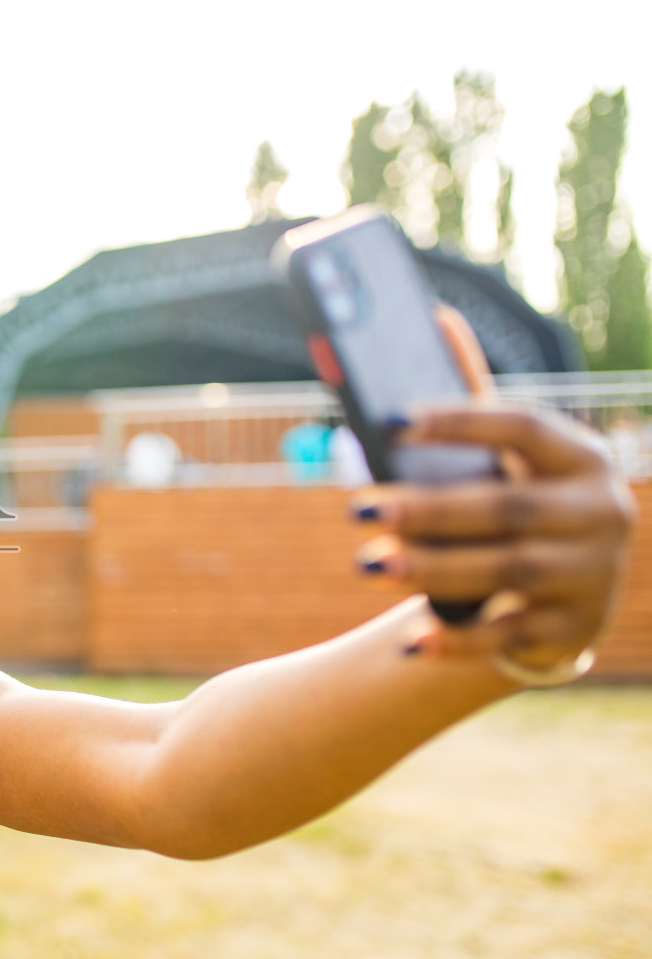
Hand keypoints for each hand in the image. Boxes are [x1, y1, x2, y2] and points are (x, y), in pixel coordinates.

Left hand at [350, 307, 637, 677]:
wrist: (569, 596)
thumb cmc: (522, 503)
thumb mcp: (512, 457)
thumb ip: (474, 399)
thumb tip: (433, 316)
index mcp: (581, 456)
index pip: (523, 426)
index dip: (460, 421)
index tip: (392, 421)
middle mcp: (599, 511)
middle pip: (505, 506)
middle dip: (427, 510)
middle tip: (358, 509)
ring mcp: (592, 573)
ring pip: (505, 571)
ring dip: (432, 569)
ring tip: (368, 562)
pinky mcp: (573, 628)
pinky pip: (508, 636)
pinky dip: (457, 639)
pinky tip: (408, 641)